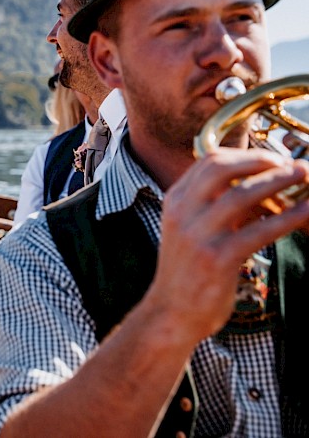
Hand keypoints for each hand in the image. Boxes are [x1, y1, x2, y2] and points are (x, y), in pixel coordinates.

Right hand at [146, 148, 308, 342]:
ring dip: (278, 181)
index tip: (271, 158)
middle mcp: (183, 212)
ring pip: (241, 194)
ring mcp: (198, 234)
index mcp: (175, 201)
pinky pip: (258, 230)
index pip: (209, 162)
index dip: (245, 155)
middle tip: (287, 163)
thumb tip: (258, 189)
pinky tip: (306, 213)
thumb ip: (214, 207)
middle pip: (221, 168)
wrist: (172, 313)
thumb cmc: (188, 272)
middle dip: (259, 160)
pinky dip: (286, 218)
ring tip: (303, 176)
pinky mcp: (217, 258)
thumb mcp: (190, 231)